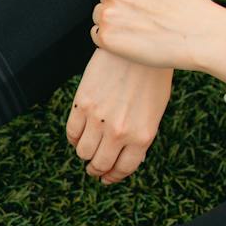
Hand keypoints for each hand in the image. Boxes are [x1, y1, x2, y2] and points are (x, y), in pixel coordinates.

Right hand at [66, 50, 173, 183]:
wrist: (136, 48)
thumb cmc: (150, 78)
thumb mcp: (154, 112)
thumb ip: (139, 137)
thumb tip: (121, 157)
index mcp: (142, 136)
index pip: (123, 169)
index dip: (113, 177)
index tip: (107, 178)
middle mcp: (120, 132)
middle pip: (99, 164)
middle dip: (96, 169)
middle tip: (93, 167)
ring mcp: (99, 119)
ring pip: (83, 152)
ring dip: (84, 153)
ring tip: (87, 147)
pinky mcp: (82, 104)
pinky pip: (71, 132)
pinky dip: (74, 137)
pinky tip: (80, 132)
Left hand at [89, 0, 225, 72]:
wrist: (197, 37)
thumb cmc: (190, 1)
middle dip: (118, 0)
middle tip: (140, 12)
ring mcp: (109, 16)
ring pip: (100, 14)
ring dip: (111, 18)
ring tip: (136, 26)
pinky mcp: (107, 38)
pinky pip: (97, 34)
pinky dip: (108, 36)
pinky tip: (128, 39)